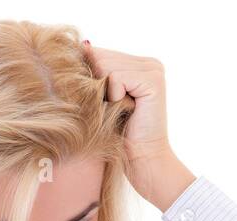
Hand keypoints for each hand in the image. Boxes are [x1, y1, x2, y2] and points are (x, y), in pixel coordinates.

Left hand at [80, 41, 194, 210]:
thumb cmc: (119, 134)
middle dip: (96, 85)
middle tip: (111, 110)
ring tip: (118, 111)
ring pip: (105, 65)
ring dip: (104, 94)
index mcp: (139, 63)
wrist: (143, 160)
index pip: (99, 53)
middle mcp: (150, 63)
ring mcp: (154, 70)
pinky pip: (115, 78)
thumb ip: (96, 70)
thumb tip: (81, 44)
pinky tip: (126, 111)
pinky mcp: (153, 81)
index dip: (91, 78)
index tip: (104, 104)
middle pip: (100, 56)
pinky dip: (113, 98)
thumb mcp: (103, 97)